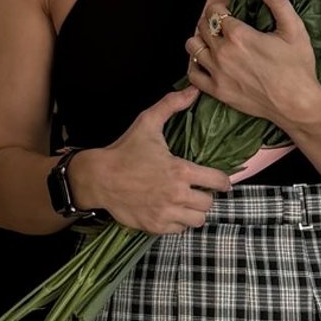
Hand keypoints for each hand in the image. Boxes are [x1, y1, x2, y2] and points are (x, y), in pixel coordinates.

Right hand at [76, 89, 230, 235]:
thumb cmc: (125, 150)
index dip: (222, 181)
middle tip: (197, 189)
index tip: (220, 181)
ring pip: (197, 220)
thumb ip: (171, 105)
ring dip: (194, 211)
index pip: (217, 181)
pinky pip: (179, 230)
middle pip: (208, 203)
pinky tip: (171, 210)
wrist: (99, 178)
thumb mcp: (147, 123)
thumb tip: (193, 91)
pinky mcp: (155, 226)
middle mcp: (176, 194)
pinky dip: (178, 222)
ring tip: (186, 202)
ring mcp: (165, 213)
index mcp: (180, 170)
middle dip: (205, 195)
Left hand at [185, 0, 320, 132]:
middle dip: (210, 20)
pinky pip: (192, 74)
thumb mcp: (293, 28)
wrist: (298, 104)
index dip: (220, 7)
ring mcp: (217, 73)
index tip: (228, 10)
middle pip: (202, 26)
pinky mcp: (217, 91)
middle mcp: (223, 53)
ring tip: (213, 41)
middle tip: (222, 24)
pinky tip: (206, 61)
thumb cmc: (298, 67)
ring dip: (200, 39)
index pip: (215, 11)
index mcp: (239, 35)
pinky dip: (195, 65)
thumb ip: (276, 0)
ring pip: (192, 47)